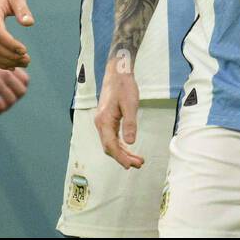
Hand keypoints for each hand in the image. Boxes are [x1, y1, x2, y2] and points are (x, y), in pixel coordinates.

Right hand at [0, 51, 29, 113]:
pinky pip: (1, 106)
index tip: (12, 93)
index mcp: (8, 66)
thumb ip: (2, 67)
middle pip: (21, 91)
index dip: (20, 89)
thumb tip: (4, 75)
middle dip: (15, 99)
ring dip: (6, 107)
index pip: (25, 80)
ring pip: (12, 100)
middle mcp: (6, 74)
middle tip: (5, 102)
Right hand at [94, 53, 143, 168]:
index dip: (120, 158)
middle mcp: (100, 124)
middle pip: (109, 147)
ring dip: (122, 152)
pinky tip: (128, 148)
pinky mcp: (107, 119)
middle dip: (123, 158)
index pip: (110, 146)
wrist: (118, 73)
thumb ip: (130, 123)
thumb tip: (130, 142)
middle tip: (138, 164)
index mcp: (104, 121)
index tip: (131, 166)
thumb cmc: (124, 86)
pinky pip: (112, 137)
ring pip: (110, 143)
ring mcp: (102, 122)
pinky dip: (120, 145)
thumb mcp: (131, 104)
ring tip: (136, 160)